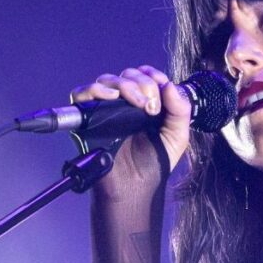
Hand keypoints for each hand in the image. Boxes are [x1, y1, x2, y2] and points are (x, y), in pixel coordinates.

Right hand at [69, 65, 191, 172]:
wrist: (136, 187)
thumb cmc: (153, 165)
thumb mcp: (177, 135)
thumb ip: (180, 110)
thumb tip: (170, 85)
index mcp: (144, 104)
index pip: (144, 75)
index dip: (153, 75)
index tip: (163, 86)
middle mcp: (123, 104)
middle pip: (127, 75)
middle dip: (144, 84)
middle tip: (153, 106)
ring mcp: (105, 110)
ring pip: (108, 81)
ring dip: (126, 86)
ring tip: (141, 105)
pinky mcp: (88, 119)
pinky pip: (83, 94)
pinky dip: (96, 90)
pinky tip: (112, 97)